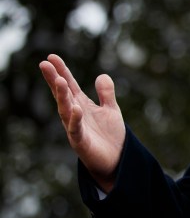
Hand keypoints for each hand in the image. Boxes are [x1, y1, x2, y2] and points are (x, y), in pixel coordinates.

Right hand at [39, 54, 125, 191]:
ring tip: (60, 80)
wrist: (116, 161)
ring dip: (62, 96)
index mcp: (81, 106)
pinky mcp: (80, 142)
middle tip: (44, 64)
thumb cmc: (110, 136)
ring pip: (65, 110)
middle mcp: (75, 115)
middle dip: (55, 80)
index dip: (62, 71)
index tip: (52, 57)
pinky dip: (75, 119)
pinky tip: (76, 108)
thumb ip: (106, 94)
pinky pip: (76, 129)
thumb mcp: (110, 110)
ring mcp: (76, 128)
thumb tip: (102, 75)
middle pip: (62, 95)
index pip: (69, 86)